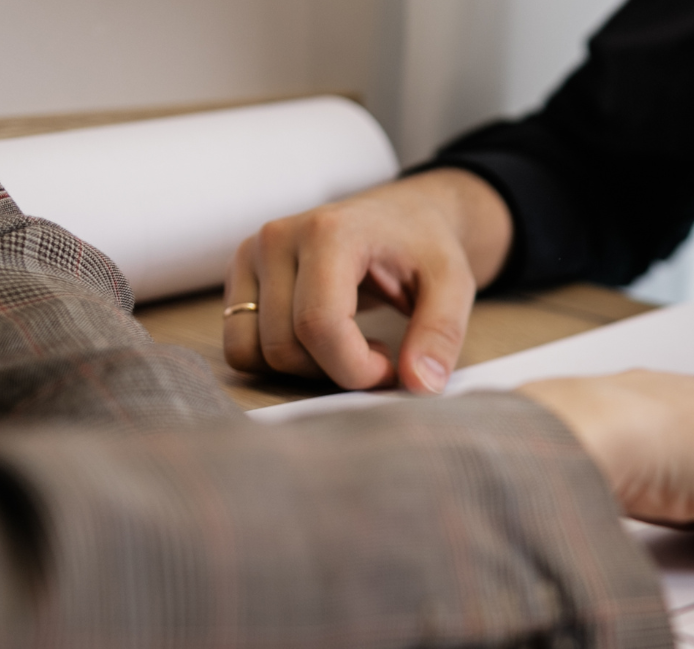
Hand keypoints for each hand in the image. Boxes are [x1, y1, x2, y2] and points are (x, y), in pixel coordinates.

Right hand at [223, 169, 511, 393]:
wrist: (401, 218)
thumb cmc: (424, 248)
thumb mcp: (454, 285)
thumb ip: (440, 334)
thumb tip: (420, 385)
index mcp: (329, 232)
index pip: (319, 325)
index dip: (355, 368)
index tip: (392, 370)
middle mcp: (277, 238)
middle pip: (284, 346)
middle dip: (335, 371)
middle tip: (379, 355)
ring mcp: (251, 256)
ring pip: (255, 352)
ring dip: (306, 369)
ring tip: (350, 344)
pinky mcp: (240, 277)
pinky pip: (240, 346)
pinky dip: (279, 361)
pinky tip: (320, 342)